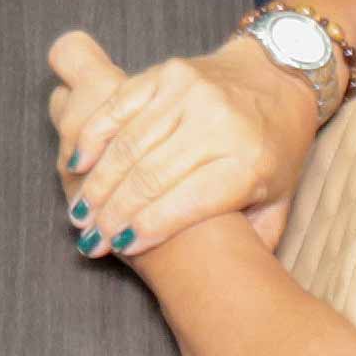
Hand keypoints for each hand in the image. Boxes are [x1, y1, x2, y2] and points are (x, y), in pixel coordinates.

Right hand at [47, 26, 316, 262]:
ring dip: (98, 183)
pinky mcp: (167, 72)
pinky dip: (94, 136)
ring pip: (129, 145)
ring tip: (79, 213)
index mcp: (249, 163)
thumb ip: (253, 241)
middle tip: (90, 238)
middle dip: (113, 213)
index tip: (119, 247)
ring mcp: (190, 93)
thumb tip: (222, 283)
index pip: (188, 201)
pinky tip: (77, 164)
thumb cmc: (274, 149)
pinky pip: (119, 105)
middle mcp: (219, 125)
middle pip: (151, 176)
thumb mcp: (278, 200)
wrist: (279, 77)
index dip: (148, 228)